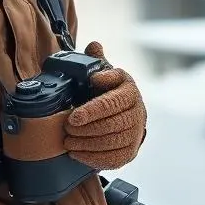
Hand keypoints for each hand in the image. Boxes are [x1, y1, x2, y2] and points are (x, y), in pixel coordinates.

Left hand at [64, 41, 146, 170]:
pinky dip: (94, 158)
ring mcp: (136, 133)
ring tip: (68, 141)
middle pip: (112, 124)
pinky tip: (78, 153)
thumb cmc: (110, 92)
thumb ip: (97, 62)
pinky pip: (114, 158)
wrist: (126, 114)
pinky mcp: (131, 150)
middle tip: (67, 128)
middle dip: (87, 128)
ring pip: (112, 142)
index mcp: (129, 90)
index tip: (74, 116)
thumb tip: (94, 46)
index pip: (111, 102)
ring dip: (87, 144)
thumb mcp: (105, 74)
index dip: (92, 111)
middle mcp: (137, 112)